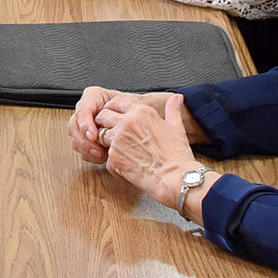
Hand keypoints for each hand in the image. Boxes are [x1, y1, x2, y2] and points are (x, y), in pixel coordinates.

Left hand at [95, 94, 201, 208]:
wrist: (175, 178)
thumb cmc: (177, 155)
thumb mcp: (177, 128)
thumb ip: (173, 110)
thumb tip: (176, 98)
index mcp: (141, 112)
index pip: (116, 102)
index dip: (113, 109)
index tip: (115, 116)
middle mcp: (126, 123)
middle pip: (102, 116)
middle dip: (104, 123)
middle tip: (113, 133)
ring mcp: (118, 140)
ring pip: (100, 135)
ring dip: (107, 142)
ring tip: (122, 150)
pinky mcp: (114, 157)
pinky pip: (106, 156)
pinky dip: (113, 161)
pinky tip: (127, 165)